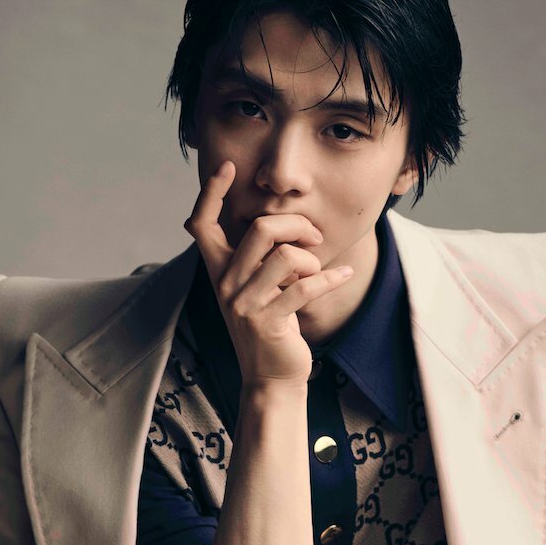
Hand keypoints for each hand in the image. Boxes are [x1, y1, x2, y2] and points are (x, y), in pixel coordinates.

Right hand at [183, 160, 355, 388]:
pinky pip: (306, 287)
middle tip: (313, 240)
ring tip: (318, 269)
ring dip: (312, 259)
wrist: (272, 377)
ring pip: (286, 255)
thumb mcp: (256, 287)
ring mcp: (244, 304)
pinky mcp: (267, 322)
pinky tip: (343, 274)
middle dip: (297, 226)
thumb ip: (258, 256)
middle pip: (262, 228)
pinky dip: (332, 277)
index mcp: (218, 270)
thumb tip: (281, 221)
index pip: (202, 223)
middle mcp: (225, 284)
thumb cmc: (270, 324)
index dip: (212, 192)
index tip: (228, 167)